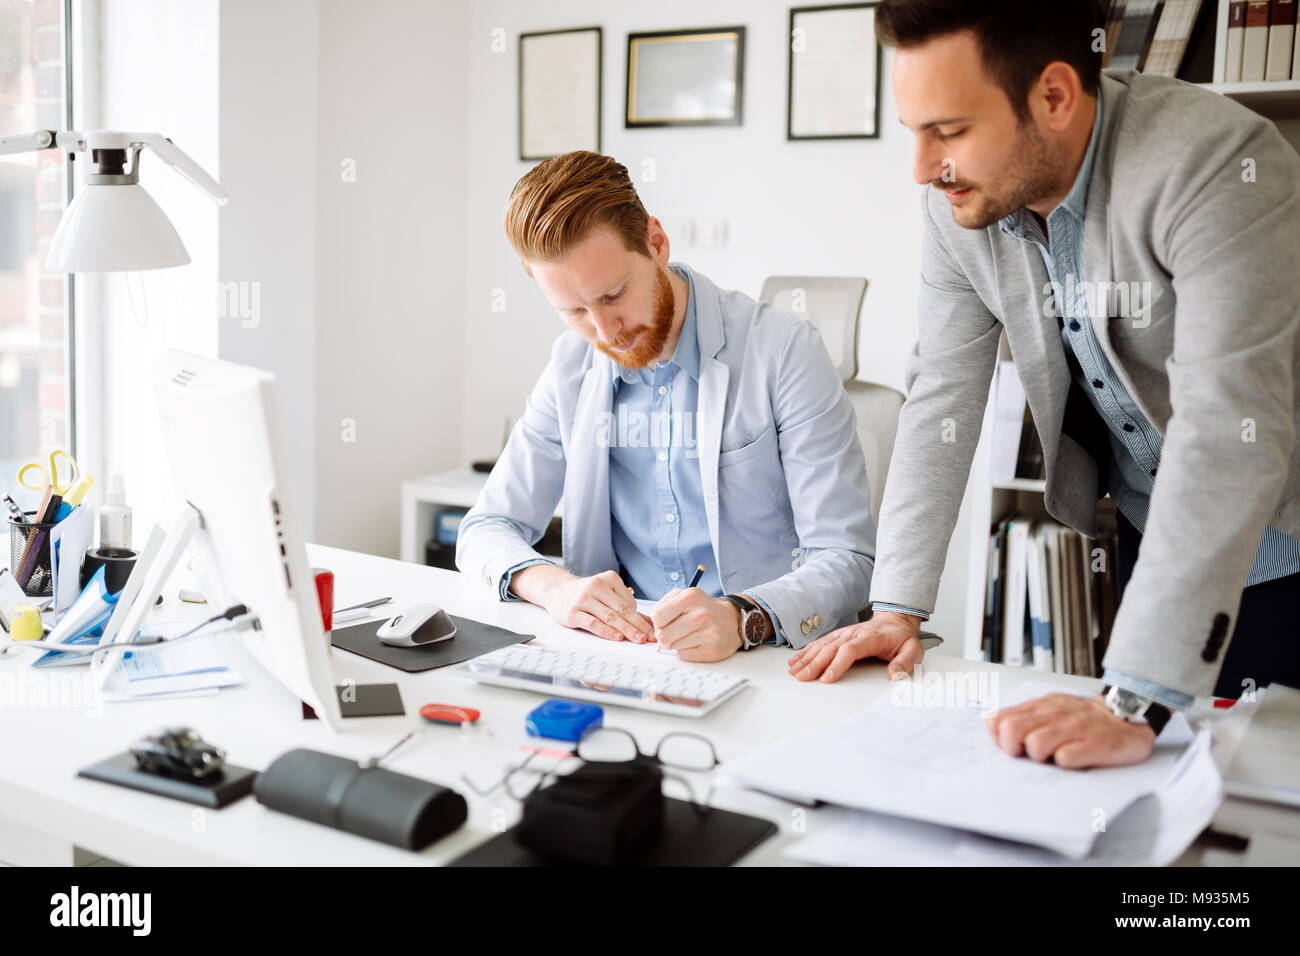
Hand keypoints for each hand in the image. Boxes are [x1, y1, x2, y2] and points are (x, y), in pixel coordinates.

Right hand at [511, 566, 652, 642]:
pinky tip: (617, 637)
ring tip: (638, 639)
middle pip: (622, 609)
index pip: (629, 602)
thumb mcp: (607, 594)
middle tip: (651, 637)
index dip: (641, 618)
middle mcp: (596, 585)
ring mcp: (583, 598)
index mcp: (609, 578)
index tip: (653, 631)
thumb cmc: (587, 595)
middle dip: (638, 625)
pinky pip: (593, 623)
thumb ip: (627, 607)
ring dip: (626, 629)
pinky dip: (607, 631)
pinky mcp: (573, 612)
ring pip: (609, 616)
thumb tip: (650, 623)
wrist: (557, 591)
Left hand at [651, 589, 742, 661]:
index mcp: (691, 597)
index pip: (657, 616)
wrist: (732, 621)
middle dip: (664, 636)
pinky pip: (684, 656)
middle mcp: (701, 614)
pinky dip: (686, 651)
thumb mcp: (685, 596)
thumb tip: (652, 628)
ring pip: (673, 646)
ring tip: (688, 636)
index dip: (657, 622)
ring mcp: (708, 633)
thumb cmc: (703, 609)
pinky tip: (695, 643)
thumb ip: (664, 607)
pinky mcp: (712, 650)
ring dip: (676, 644)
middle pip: (663, 635)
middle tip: (674, 632)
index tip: (665, 623)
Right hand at [787, 611, 923, 681]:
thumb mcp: (914, 649)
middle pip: (830, 649)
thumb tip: (895, 675)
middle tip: (802, 678)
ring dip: (806, 658)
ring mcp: (843, 634)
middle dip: (814, 664)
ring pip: (822, 645)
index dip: (837, 664)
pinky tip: (796, 661)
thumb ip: (906, 662)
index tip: (827, 678)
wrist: (895, 620)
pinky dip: (806, 652)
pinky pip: (819, 643)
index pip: (850, 650)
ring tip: (794, 671)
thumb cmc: (902, 638)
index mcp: (870, 638)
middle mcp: (853, 634)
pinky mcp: (838, 636)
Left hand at [985, 693, 1156, 768]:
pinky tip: (1074, 759)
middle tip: (1027, 755)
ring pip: (1036, 744)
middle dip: (1013, 748)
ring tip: (1053, 756)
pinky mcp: (1094, 745)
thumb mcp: (1051, 708)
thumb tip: (996, 728)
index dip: (999, 737)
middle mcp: (1054, 715)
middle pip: (1011, 731)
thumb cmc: (1086, 718)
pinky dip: (1066, 763)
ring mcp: (1074, 729)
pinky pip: (1066, 758)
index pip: (999, 719)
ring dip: (1040, 757)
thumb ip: (1026, 716)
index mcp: (1040, 707)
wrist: (1127, 716)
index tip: (1010, 746)